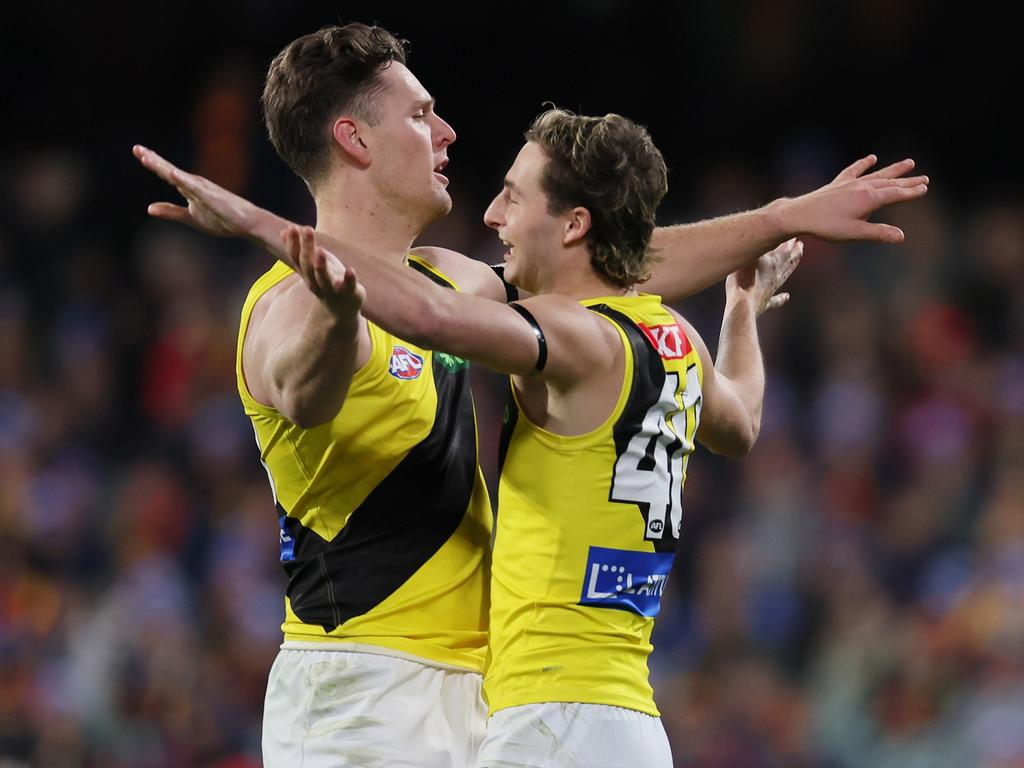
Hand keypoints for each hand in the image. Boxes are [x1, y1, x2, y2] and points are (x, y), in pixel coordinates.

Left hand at [133, 144, 289, 257]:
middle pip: (169, 170)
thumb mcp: (190, 218)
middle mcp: (195, 184)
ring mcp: (203, 189)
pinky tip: (172, 174)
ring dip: (163, 167)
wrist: (246, 224)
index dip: (153, 163)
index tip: (138, 151)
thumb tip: (149, 208)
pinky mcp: (211, 197)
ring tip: (148, 158)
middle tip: (136, 148)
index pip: (167, 174)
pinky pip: (195, 188)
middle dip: (153, 160)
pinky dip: (183, 180)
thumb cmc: (222, 219)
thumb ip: (171, 212)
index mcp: (189, 188)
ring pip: (179, 176)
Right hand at [282, 225, 365, 320]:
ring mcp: (332, 289)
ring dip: (321, 265)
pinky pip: (347, 287)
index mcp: (307, 273)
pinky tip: (350, 270)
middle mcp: (316, 282)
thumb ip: (299, 250)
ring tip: (320, 250)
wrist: (342, 310)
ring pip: (323, 278)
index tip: (292, 227)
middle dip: (306, 247)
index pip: (296, 257)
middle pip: (308, 265)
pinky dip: (348, 279)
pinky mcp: (348, 293)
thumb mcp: (312, 265)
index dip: (293, 243)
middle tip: (307, 229)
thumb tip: (282, 231)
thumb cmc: (327, 282)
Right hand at [727, 238, 802, 315]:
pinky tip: (787, 297)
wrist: (742, 306)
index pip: (783, 249)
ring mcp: (771, 290)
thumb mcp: (747, 256)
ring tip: (797, 259)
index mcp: (772, 264)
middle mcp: (775, 276)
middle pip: (787, 261)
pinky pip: (776, 300)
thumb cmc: (743, 280)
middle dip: (794, 252)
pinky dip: (782, 298)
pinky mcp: (765, 303)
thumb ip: (755, 245)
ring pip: (784, 276)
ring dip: (792, 267)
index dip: (788, 242)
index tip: (794, 234)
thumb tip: (760, 228)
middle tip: (801, 244)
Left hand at [776, 155, 928, 242]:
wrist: (800, 214)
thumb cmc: (827, 226)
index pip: (896, 194)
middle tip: (925, 178)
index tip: (925, 188)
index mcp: (869, 199)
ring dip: (893, 169)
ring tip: (909, 162)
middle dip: (908, 181)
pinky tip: (871, 158)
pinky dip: (864, 164)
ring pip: (877, 174)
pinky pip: (854, 170)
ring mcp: (850, 183)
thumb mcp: (855, 233)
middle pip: (890, 182)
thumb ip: (878, 233)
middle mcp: (862, 187)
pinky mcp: (838, 183)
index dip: (912, 192)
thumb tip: (901, 237)